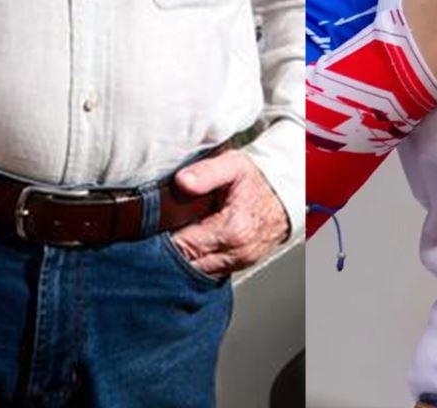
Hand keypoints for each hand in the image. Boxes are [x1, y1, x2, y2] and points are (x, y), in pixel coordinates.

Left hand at [167, 150, 289, 278]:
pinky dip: (199, 259)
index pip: (183, 247)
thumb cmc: (257, 180)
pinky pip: (211, 270)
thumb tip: (182, 182)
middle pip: (188, 263)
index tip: (152, 226)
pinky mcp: (240, 265)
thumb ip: (206, 172)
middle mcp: (236, 252)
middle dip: (170, 250)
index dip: (162, 238)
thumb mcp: (233, 165)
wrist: (284, 195)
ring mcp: (239, 262)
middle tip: (159, 231)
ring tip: (176, 235)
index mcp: (232, 230)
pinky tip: (194, 242)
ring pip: (198, 271)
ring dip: (185, 257)